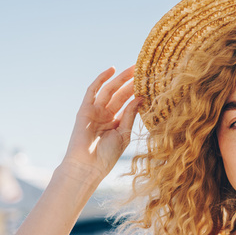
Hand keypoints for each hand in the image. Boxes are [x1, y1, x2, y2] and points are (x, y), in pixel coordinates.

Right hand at [62, 66, 140, 180]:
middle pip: (120, 94)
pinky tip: (112, 70)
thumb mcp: (124, 134)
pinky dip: (101, 79)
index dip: (138, 92)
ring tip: (134, 68)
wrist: (88, 166)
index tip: (150, 83)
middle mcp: (105, 114)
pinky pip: (92, 90)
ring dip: (121, 78)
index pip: (128, 103)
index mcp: (116, 122)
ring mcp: (95, 111)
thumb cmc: (106, 155)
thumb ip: (131, 115)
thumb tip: (141, 98)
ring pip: (110, 90)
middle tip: (145, 69)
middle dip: (132, 82)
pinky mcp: (85, 109)